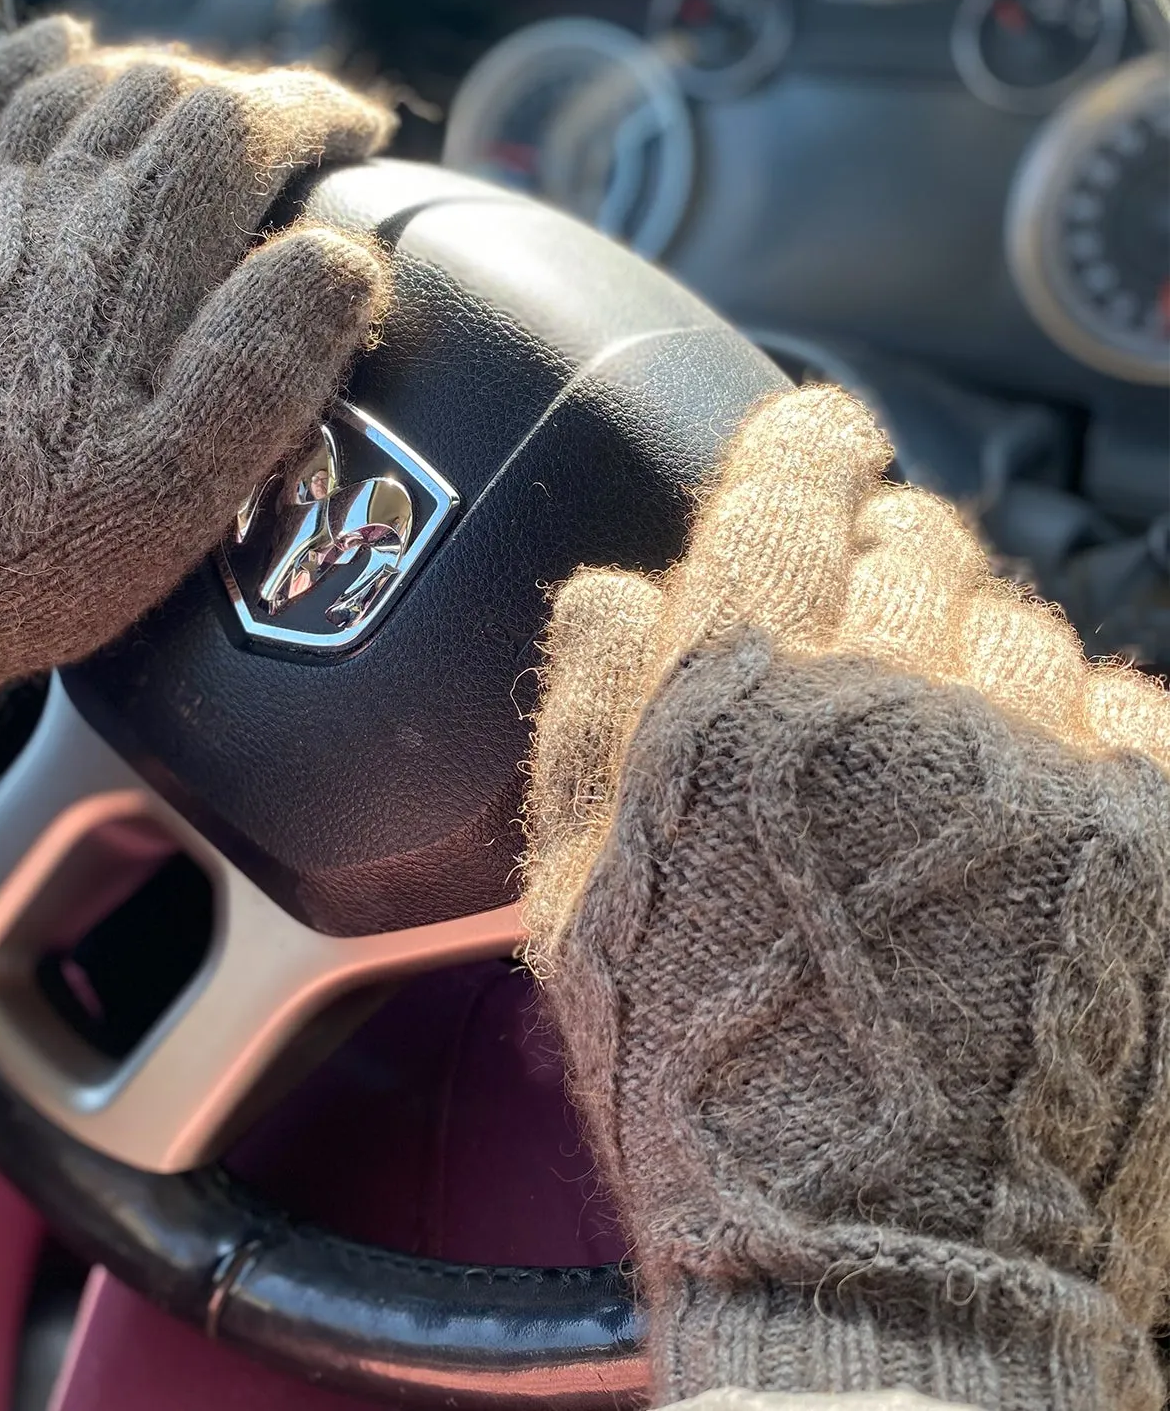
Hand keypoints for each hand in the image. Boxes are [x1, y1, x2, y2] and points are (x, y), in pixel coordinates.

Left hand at [0, 17, 392, 832]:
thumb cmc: (36, 545)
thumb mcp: (188, 480)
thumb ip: (272, 355)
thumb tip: (339, 257)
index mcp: (130, 254)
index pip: (242, 124)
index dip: (316, 114)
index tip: (362, 135)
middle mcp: (50, 205)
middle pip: (167, 91)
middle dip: (254, 102)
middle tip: (308, 142)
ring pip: (83, 87)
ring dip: (166, 84)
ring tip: (219, 119)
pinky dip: (26, 65)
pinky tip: (58, 53)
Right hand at [525, 387, 1169, 1408]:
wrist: (882, 1252)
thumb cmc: (709, 1076)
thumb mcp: (584, 898)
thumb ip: (587, 713)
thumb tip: (610, 577)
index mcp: (738, 699)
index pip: (791, 484)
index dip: (808, 444)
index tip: (822, 445)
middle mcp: (892, 700)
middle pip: (920, 537)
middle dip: (889, 573)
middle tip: (864, 670)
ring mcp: (1035, 761)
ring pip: (1028, 619)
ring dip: (980, 670)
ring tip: (940, 790)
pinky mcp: (1147, 831)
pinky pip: (1128, 707)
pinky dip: (1078, 740)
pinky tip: (1025, 826)